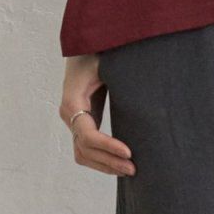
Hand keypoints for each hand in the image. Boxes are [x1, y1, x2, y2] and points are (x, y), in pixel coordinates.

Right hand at [61, 54, 135, 176]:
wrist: (86, 43)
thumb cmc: (98, 50)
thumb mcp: (107, 61)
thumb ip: (120, 77)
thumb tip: (144, 94)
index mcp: (73, 101)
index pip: (88, 135)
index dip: (108, 147)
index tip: (129, 152)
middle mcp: (70, 114)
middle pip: (85, 150)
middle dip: (109, 161)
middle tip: (134, 169)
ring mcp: (74, 119)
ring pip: (83, 154)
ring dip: (104, 165)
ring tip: (129, 170)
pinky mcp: (83, 121)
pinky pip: (87, 148)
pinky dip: (101, 159)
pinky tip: (120, 163)